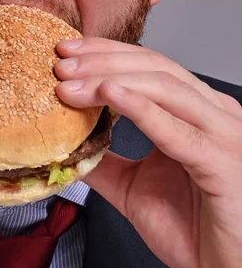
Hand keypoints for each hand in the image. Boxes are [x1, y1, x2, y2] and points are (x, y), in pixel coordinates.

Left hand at [55, 38, 241, 267]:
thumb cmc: (194, 229)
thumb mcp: (134, 187)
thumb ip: (105, 161)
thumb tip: (67, 143)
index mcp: (196, 110)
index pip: (147, 65)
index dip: (105, 53)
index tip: (66, 52)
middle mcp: (213, 112)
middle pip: (153, 67)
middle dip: (101, 60)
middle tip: (61, 63)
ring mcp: (222, 133)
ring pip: (163, 87)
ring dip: (110, 79)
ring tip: (71, 83)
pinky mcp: (223, 162)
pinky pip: (178, 130)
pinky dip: (141, 108)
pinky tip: (110, 95)